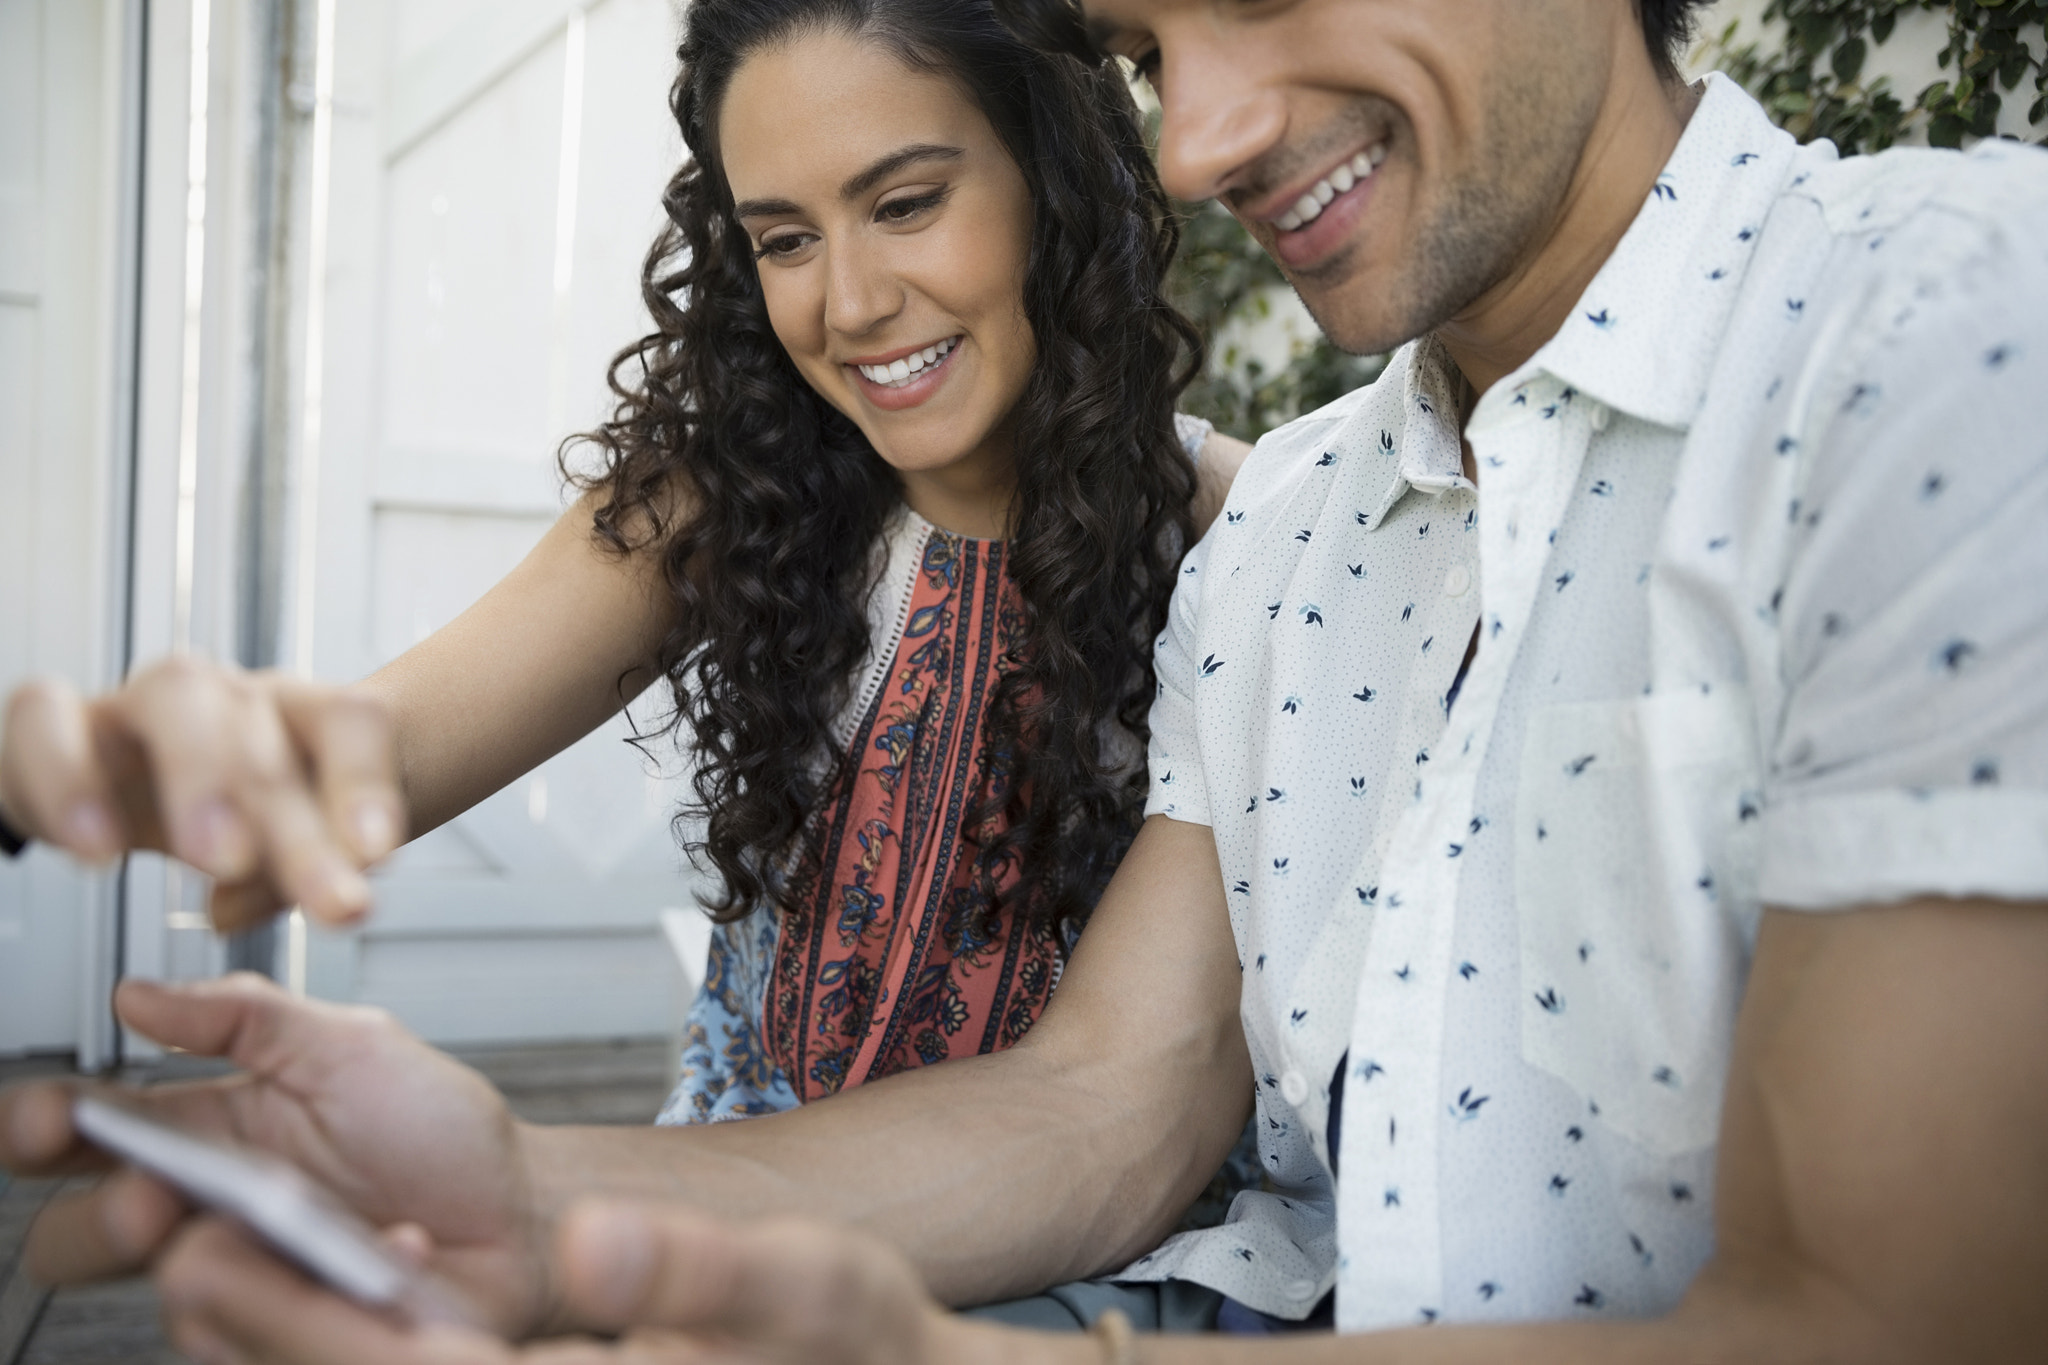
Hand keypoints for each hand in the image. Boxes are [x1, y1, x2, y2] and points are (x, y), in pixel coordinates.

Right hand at [0, 658, 404, 927]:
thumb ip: (305, 872)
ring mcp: (138, 703)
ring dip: (202, 776)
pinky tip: (99, 848)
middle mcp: (223, 697)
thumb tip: (337, 894)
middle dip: (293, 814)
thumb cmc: (210, 813)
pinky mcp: (52, 723)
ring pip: (174, 695)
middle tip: (318, 892)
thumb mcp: (270, 850)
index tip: (379, 857)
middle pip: (262, 724)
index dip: (369, 781)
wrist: (93, 789)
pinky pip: (48, 719)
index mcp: (294, 717)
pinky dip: (70, 779)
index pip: (350, 719)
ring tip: (221, 860)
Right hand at [0, 974, 553, 1336]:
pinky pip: (260, 1338)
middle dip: (96, 1221)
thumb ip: (248, 1014)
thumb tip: (140, 996)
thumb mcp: (351, 1046)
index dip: (40, 1126)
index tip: (48, 1119)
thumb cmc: (438, 1131)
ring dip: (208, 1262)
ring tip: (273, 1226)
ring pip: (168, 1296)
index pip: (84, 1133)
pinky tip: (390, 1251)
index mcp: (208, 1129)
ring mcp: (251, 1278)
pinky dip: (326, 1290)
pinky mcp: (294, 1331)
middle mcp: (209, 1212)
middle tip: (152, 1197)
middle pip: (79, 1239)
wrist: (523, 1211)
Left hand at [151, 1200, 1025, 1364]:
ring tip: (233, 1281)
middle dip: (269, 1338)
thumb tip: (600, 1247)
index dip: (297, 1323)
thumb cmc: (862, 1348)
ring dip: (302, 1350)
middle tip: (186, 1254)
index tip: (213, 1255)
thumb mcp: (810, 1288)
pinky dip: (370, 1352)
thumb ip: (702, 1271)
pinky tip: (362, 1304)